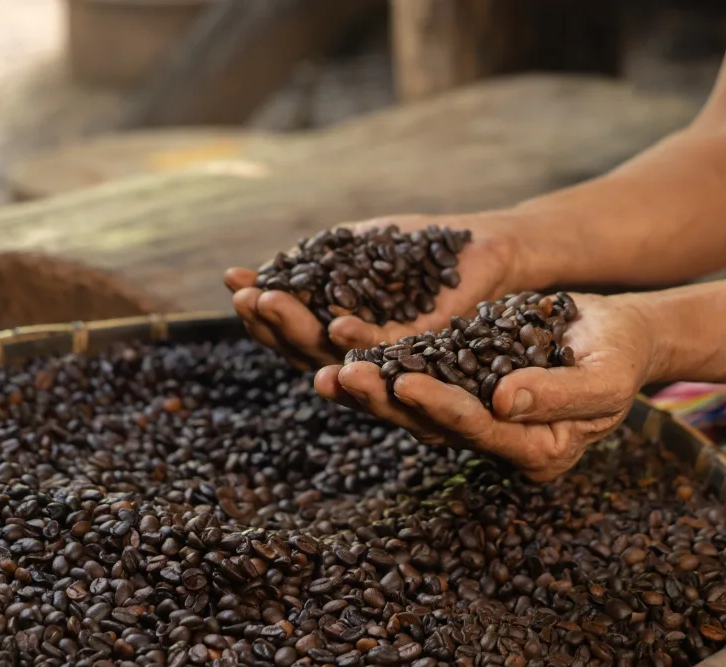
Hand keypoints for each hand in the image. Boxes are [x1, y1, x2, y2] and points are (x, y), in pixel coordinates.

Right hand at [225, 213, 521, 369]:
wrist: (493, 250)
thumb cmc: (430, 249)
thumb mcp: (367, 247)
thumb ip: (324, 261)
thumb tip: (268, 268)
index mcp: (346, 335)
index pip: (293, 332)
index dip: (260, 311)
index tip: (231, 282)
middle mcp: (366, 357)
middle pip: (307, 350)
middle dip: (271, 321)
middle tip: (243, 295)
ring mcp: (398, 360)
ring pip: (341, 357)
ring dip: (302, 332)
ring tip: (269, 302)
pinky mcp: (435, 353)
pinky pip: (395, 355)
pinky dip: (364, 343)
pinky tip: (337, 325)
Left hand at [314, 293, 659, 480]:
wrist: (614, 335)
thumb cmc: (619, 355)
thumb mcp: (605, 376)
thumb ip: (560, 394)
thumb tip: (503, 402)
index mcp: (536, 450)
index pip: (479, 431)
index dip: (440, 407)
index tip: (403, 381)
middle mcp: (497, 441)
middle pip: (432, 425)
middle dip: (385, 401)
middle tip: (341, 376)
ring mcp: (473, 414)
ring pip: (412, 407)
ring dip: (369, 388)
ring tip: (325, 368)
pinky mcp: (458, 383)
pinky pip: (413, 375)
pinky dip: (379, 361)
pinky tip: (341, 345)